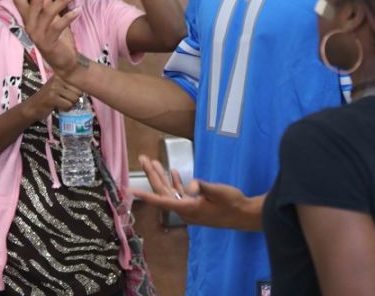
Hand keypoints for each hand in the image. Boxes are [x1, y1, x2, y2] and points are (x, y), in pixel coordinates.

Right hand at [3, 0, 80, 73]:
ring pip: (48, 11)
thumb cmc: (58, 39)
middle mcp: (29, 25)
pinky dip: (69, 16)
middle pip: (35, 0)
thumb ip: (46, 5)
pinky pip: (57, 25)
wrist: (65, 62)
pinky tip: (78, 10)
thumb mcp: (52, 19)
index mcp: (28, 18)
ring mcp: (37, 34)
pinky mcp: (47, 42)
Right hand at [29, 73, 82, 115]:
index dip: (78, 91)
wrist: (33, 106)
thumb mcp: (59, 86)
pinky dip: (65, 109)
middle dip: (74, 99)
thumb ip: (71, 85)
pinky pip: (68, 105)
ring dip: (69, 104)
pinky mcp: (52, 97)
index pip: (79, 82)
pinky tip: (58, 107)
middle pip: (78, 92)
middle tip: (64, 100)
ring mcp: (54, 87)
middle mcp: (57, 79)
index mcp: (61, 74)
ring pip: (74, 99)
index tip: (70, 94)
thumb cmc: (50, 97)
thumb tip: (90, 86)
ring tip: (60, 102)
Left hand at [131, 156, 260, 230]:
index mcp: (187, 208)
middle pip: (162, 191)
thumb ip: (204, 187)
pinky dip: (175, 182)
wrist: (244, 215)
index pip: (161, 200)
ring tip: (153, 162)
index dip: (145, 194)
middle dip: (152, 174)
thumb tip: (191, 185)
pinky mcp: (196, 205)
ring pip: (170, 191)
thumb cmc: (232, 204)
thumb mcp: (219, 192)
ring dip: (162, 176)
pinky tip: (173, 172)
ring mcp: (190, 208)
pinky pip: (180, 193)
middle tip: (143, 158)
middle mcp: (184, 210)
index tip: (130, 190)